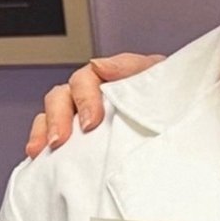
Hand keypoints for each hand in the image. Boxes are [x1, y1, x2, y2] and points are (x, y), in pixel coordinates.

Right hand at [25, 53, 165, 157]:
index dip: (85, 96)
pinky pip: (48, 131)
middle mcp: (90, 92)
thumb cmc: (169, 99)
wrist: (181, 122)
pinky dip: (40, 140)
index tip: (91, 121)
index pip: (88, 78)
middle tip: (63, 139)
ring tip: (48, 148)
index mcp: (110, 78)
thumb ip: (134, 69)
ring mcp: (80, 112)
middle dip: (60, 117)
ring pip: (53, 111)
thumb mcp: (159, 79)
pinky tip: (38, 155)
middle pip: (64, 95)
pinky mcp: (75, 133)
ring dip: (47, 128)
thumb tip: (100, 65)